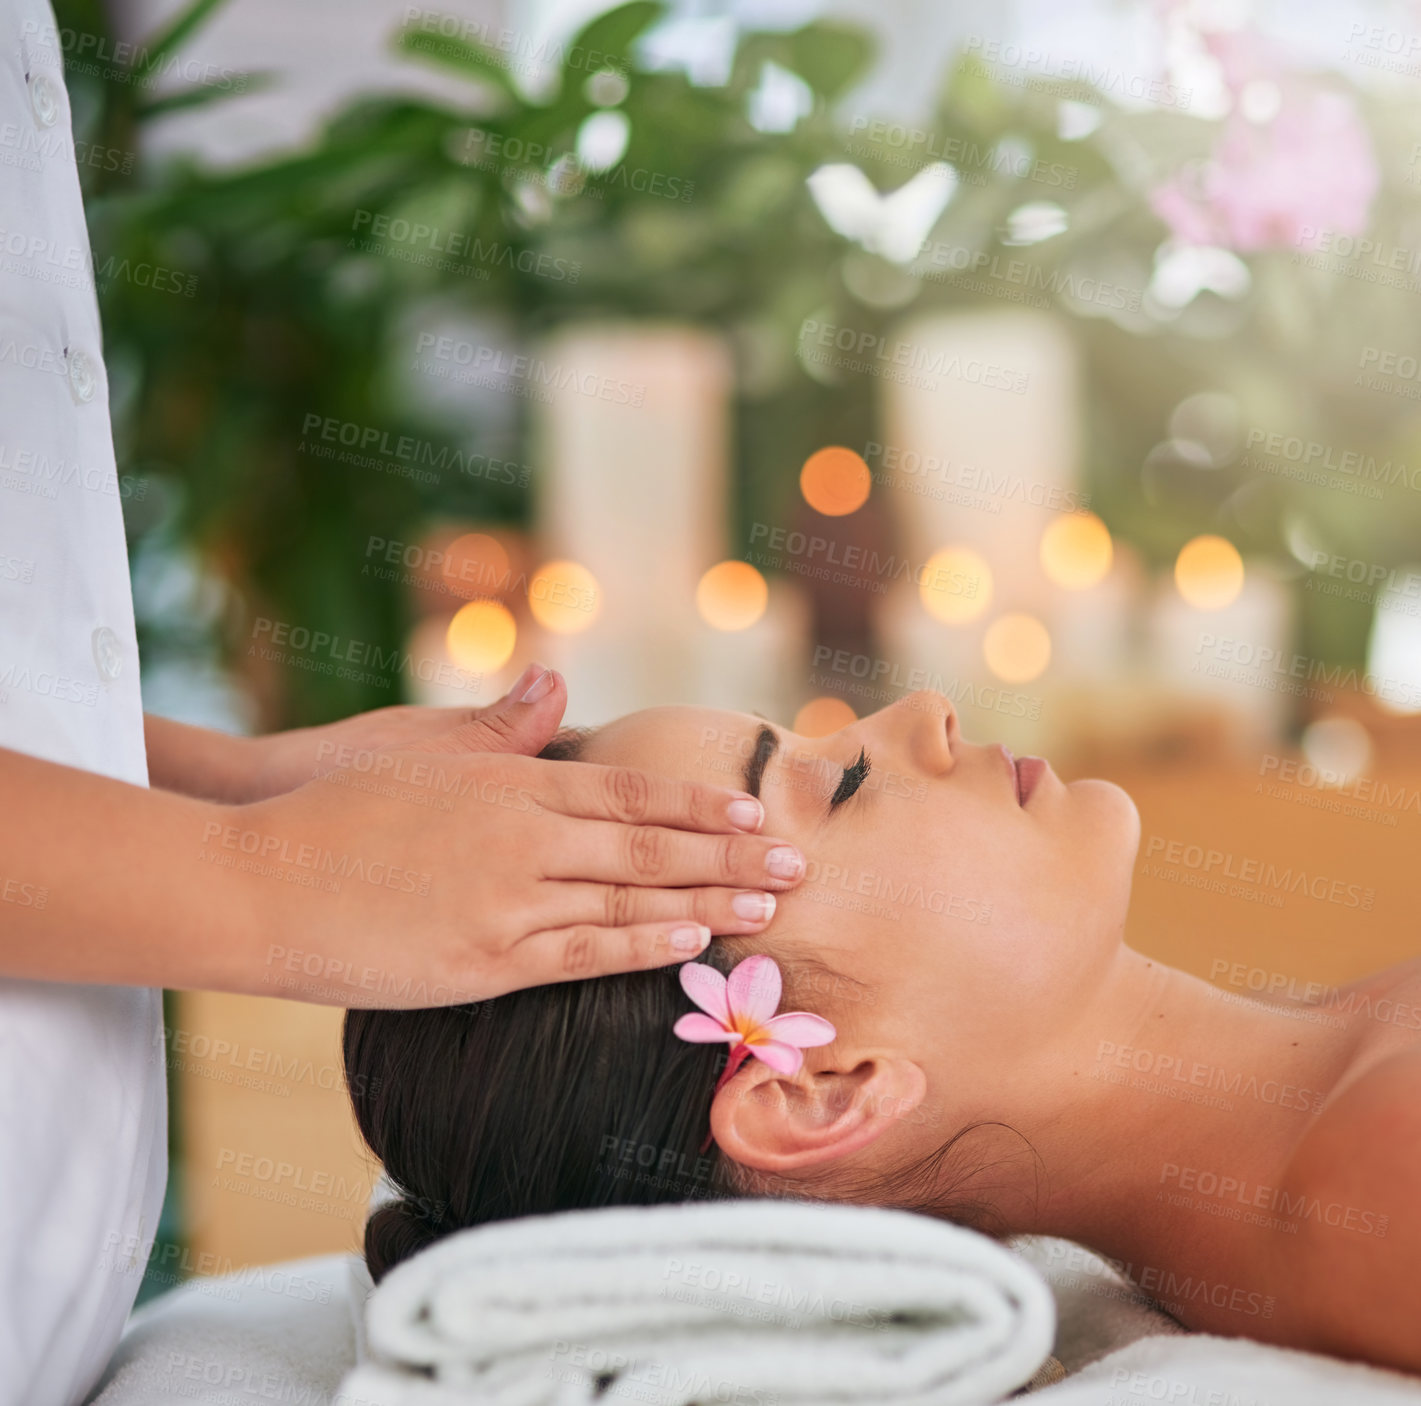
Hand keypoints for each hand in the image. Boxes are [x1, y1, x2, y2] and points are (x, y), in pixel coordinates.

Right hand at [223, 667, 803, 1005]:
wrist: (260, 881)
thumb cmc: (335, 807)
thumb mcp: (421, 750)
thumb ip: (501, 728)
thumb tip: (555, 683)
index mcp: (512, 785)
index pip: (631, 791)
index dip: (700, 802)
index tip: (756, 810)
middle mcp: (524, 839)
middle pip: (651, 846)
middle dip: (732, 854)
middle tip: (799, 862)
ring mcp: (507, 903)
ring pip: (631, 901)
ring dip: (709, 902)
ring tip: (770, 906)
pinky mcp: (482, 962)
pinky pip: (580, 955)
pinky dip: (642, 948)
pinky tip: (691, 946)